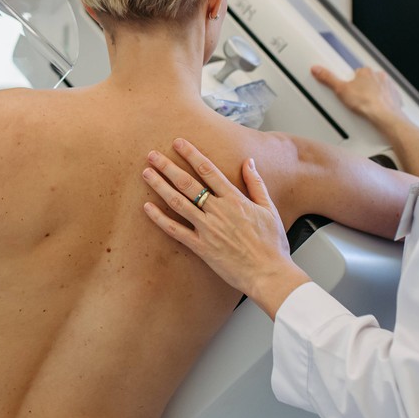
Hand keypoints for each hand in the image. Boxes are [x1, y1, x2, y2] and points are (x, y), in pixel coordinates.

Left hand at [142, 139, 308, 318]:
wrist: (269, 274)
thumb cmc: (271, 244)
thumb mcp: (269, 209)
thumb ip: (256, 183)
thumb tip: (248, 162)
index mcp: (235, 199)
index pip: (209, 170)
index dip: (191, 154)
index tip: (178, 143)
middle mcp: (218, 211)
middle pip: (188, 183)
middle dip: (168, 166)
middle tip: (152, 155)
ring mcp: (208, 229)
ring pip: (178, 203)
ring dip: (160, 186)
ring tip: (146, 173)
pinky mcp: (201, 247)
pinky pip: (175, 231)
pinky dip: (160, 219)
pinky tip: (147, 208)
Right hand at [311, 65, 403, 124]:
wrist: (385, 116)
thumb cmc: (367, 103)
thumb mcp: (341, 90)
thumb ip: (328, 78)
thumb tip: (318, 69)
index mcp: (366, 72)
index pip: (357, 72)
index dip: (351, 81)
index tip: (349, 88)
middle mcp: (379, 76)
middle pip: (368, 80)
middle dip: (362, 88)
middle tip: (355, 99)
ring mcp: (388, 86)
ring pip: (378, 88)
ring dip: (373, 94)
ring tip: (364, 106)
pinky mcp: (395, 97)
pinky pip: (388, 97)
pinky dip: (383, 102)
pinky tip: (376, 109)